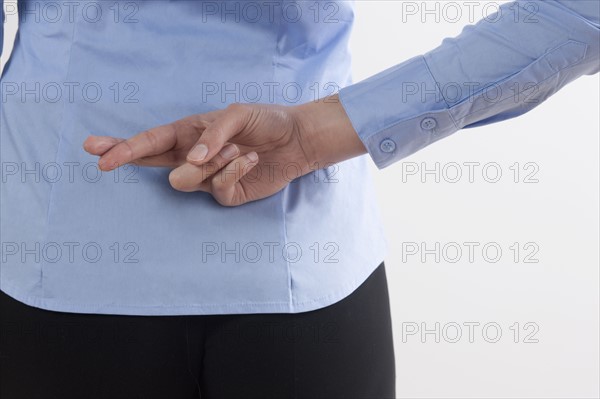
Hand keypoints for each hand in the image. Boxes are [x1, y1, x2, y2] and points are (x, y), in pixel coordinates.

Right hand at [83, 95, 366, 205]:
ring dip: (212, 163)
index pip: (150, 141)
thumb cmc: (265, 121)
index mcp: (189, 134)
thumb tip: (191, 160)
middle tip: (103, 161)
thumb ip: (211, 135)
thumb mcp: (237, 115)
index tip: (96, 151)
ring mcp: (207, 178)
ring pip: (185, 181)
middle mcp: (193, 156)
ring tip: (238, 150)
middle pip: (149, 163)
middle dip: (125, 158)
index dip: (123, 147)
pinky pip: (218, 189)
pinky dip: (234, 171)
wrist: (295, 142)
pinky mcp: (226, 194)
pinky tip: (251, 160)